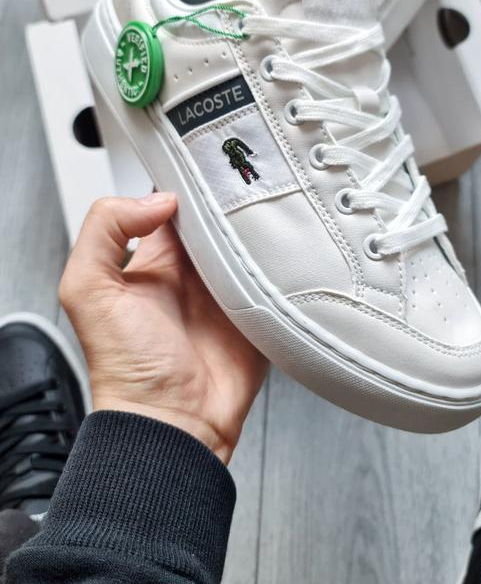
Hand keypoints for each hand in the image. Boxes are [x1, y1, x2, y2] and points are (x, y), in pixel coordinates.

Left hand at [59, 193, 267, 463]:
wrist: (174, 423)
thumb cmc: (127, 368)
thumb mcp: (87, 290)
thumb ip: (105, 230)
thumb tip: (159, 200)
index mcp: (155, 258)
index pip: (173, 203)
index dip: (187, 181)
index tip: (204, 160)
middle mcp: (194, 270)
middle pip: (218, 216)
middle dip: (232, 196)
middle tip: (248, 175)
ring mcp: (230, 288)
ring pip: (251, 240)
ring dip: (260, 226)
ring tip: (273, 203)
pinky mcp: (259, 310)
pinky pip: (277, 276)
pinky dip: (284, 261)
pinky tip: (290, 243)